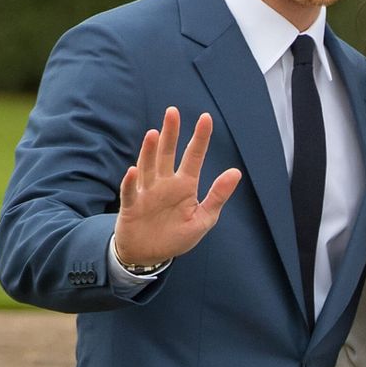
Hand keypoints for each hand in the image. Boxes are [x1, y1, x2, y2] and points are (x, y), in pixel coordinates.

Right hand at [113, 107, 241, 264]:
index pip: (194, 157)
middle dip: (170, 133)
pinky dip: (130, 182)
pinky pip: (130, 192)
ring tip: (154, 134)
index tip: (206, 118)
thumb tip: (236, 172)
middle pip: (167, 153)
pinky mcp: (131, 206)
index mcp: (185, 185)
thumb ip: (218, 196)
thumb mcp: (203, 219)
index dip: (200, 138)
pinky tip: (133, 170)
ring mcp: (147, 192)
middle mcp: (165, 183)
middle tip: (173, 111)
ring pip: (148, 167)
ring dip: (149, 151)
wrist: (149, 255)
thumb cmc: (176, 236)